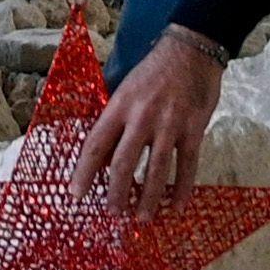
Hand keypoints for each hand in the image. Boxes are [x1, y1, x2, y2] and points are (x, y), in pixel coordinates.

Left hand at [80, 33, 223, 206]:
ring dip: (148, 198)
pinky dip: (181, 189)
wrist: (191, 50)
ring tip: (141, 218)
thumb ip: (116, 119)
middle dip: (117, 192)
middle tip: (113, 213)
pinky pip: (187, 165)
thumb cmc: (154, 71)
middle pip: (124, 162)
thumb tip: (105, 156)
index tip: (75, 194)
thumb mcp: (126, 88)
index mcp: (120, 105)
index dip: (84, 172)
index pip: (96, 144)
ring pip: (156, 169)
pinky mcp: (194, 129)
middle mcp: (142, 117)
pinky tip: (176, 207)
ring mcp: (169, 124)